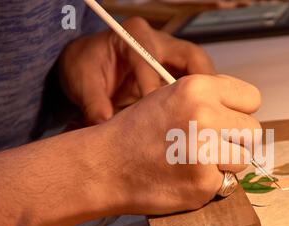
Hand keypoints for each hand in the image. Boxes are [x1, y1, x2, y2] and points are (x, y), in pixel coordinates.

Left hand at [59, 17, 214, 124]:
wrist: (88, 63)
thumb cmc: (86, 67)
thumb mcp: (82, 83)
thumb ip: (94, 104)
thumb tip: (106, 126)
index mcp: (134, 35)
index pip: (153, 62)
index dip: (155, 90)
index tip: (156, 116)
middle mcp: (158, 40)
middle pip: (193, 58)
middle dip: (202, 85)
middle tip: (202, 113)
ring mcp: (171, 54)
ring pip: (201, 69)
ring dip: (206, 94)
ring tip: (204, 119)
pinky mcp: (175, 69)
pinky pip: (196, 81)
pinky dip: (200, 98)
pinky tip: (196, 118)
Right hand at [95, 74, 261, 213]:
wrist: (105, 166)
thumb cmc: (136, 132)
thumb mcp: (171, 96)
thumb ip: (210, 99)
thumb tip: (243, 111)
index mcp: (198, 88)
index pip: (252, 98)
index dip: (240, 111)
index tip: (227, 121)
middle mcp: (204, 116)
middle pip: (253, 131)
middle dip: (236, 140)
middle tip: (211, 146)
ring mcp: (205, 151)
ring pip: (244, 159)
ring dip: (225, 164)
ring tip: (194, 161)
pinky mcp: (203, 183)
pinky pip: (227, 183)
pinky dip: (210, 183)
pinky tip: (185, 177)